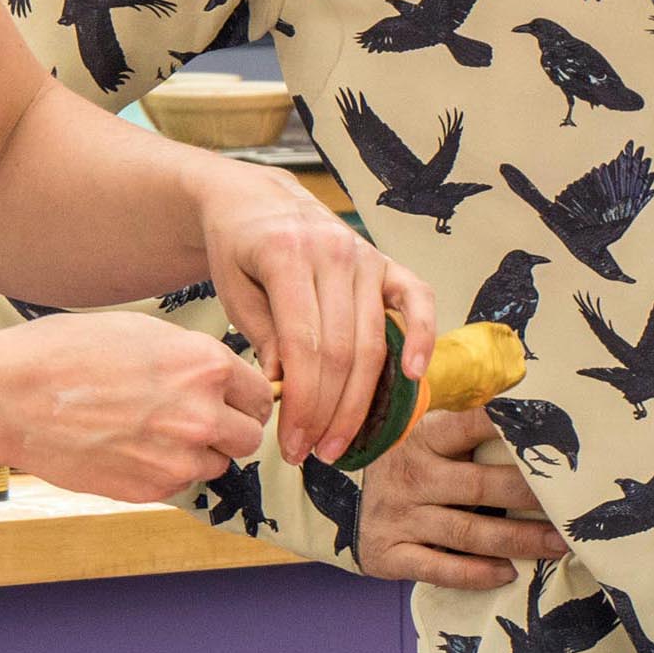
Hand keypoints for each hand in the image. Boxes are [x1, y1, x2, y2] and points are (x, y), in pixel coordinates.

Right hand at [0, 313, 274, 502]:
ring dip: (196, 453)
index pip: (261, 394)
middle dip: (228, 429)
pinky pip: (179, 484)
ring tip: (152, 431)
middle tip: (194, 419)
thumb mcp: (141, 332)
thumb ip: (190, 358)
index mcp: (204, 365)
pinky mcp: (150, 489)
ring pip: (216, 464)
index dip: (244, 397)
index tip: (229, 400)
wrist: (13, 396)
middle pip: (248, 437)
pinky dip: (163, 471)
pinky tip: (128, 447)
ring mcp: (177, 457)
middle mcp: (201, 414)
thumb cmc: (68, 352)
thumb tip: (220, 379)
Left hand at [193, 159, 435, 465]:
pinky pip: (416, 299)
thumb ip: (262, 334)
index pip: (304, 345)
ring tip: (340, 441)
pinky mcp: (385, 262)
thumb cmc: (237, 248)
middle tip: (312, 453)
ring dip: (360, 401)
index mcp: (286, 255)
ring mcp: (365, 255)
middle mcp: (334, 252)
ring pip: (373, 341)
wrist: (254, 199)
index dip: (302, 402)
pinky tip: (414, 375)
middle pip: (342, 351)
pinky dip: (421, 336)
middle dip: (328, 412)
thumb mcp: (232, 288)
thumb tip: (285, 389)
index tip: (291, 443)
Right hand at [353, 404, 565, 589]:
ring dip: (518, 540)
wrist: (334, 500)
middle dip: (529, 495)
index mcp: (420, 437)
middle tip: (571, 502)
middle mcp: (409, 476)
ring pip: (467, 533)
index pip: (468, 426)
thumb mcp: (420, 432)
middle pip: (479, 486)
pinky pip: (440, 569)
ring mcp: (397, 517)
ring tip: (558, 543)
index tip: (547, 430)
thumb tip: (521, 393)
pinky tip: (508, 573)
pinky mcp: (390, 555)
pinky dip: (476, 574)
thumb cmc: (401, 462)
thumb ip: (461, 420)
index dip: (506, 426)